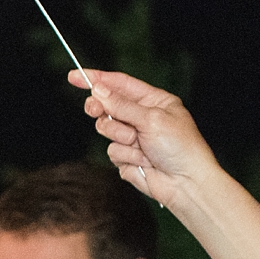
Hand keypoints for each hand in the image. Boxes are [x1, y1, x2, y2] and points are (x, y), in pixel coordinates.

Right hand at [71, 68, 220, 209]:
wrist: (185, 182)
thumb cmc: (180, 147)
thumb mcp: (152, 118)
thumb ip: (122, 105)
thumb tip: (99, 90)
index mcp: (153, 101)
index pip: (120, 84)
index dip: (96, 79)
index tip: (75, 76)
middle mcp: (141, 117)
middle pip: (107, 105)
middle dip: (101, 109)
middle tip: (95, 110)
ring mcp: (133, 137)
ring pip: (106, 129)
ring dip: (120, 137)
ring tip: (139, 145)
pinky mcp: (126, 157)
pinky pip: (112, 151)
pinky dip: (126, 155)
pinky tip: (143, 161)